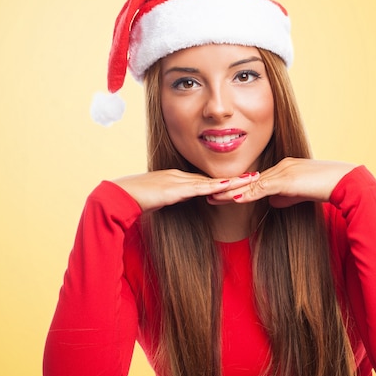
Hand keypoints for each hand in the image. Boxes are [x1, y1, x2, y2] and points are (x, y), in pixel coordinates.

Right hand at [113, 169, 259, 211]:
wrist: (119, 196)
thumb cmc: (135, 199)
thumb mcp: (159, 199)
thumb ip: (172, 198)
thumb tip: (182, 200)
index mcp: (178, 178)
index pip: (206, 179)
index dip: (225, 180)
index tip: (243, 179)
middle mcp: (181, 176)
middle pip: (213, 178)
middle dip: (236, 178)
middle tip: (256, 175)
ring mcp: (179, 181)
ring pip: (211, 182)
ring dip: (232, 181)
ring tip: (251, 180)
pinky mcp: (175, 189)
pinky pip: (199, 189)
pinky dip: (215, 188)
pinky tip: (228, 188)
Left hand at [207, 158, 355, 207]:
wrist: (346, 182)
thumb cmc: (329, 187)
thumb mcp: (303, 193)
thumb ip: (286, 197)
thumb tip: (272, 202)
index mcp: (283, 169)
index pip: (255, 180)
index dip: (237, 187)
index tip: (221, 192)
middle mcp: (280, 167)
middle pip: (249, 180)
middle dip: (228, 188)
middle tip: (208, 194)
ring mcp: (283, 172)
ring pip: (252, 184)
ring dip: (231, 192)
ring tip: (212, 197)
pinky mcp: (287, 180)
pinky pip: (262, 189)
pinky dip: (247, 194)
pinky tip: (234, 199)